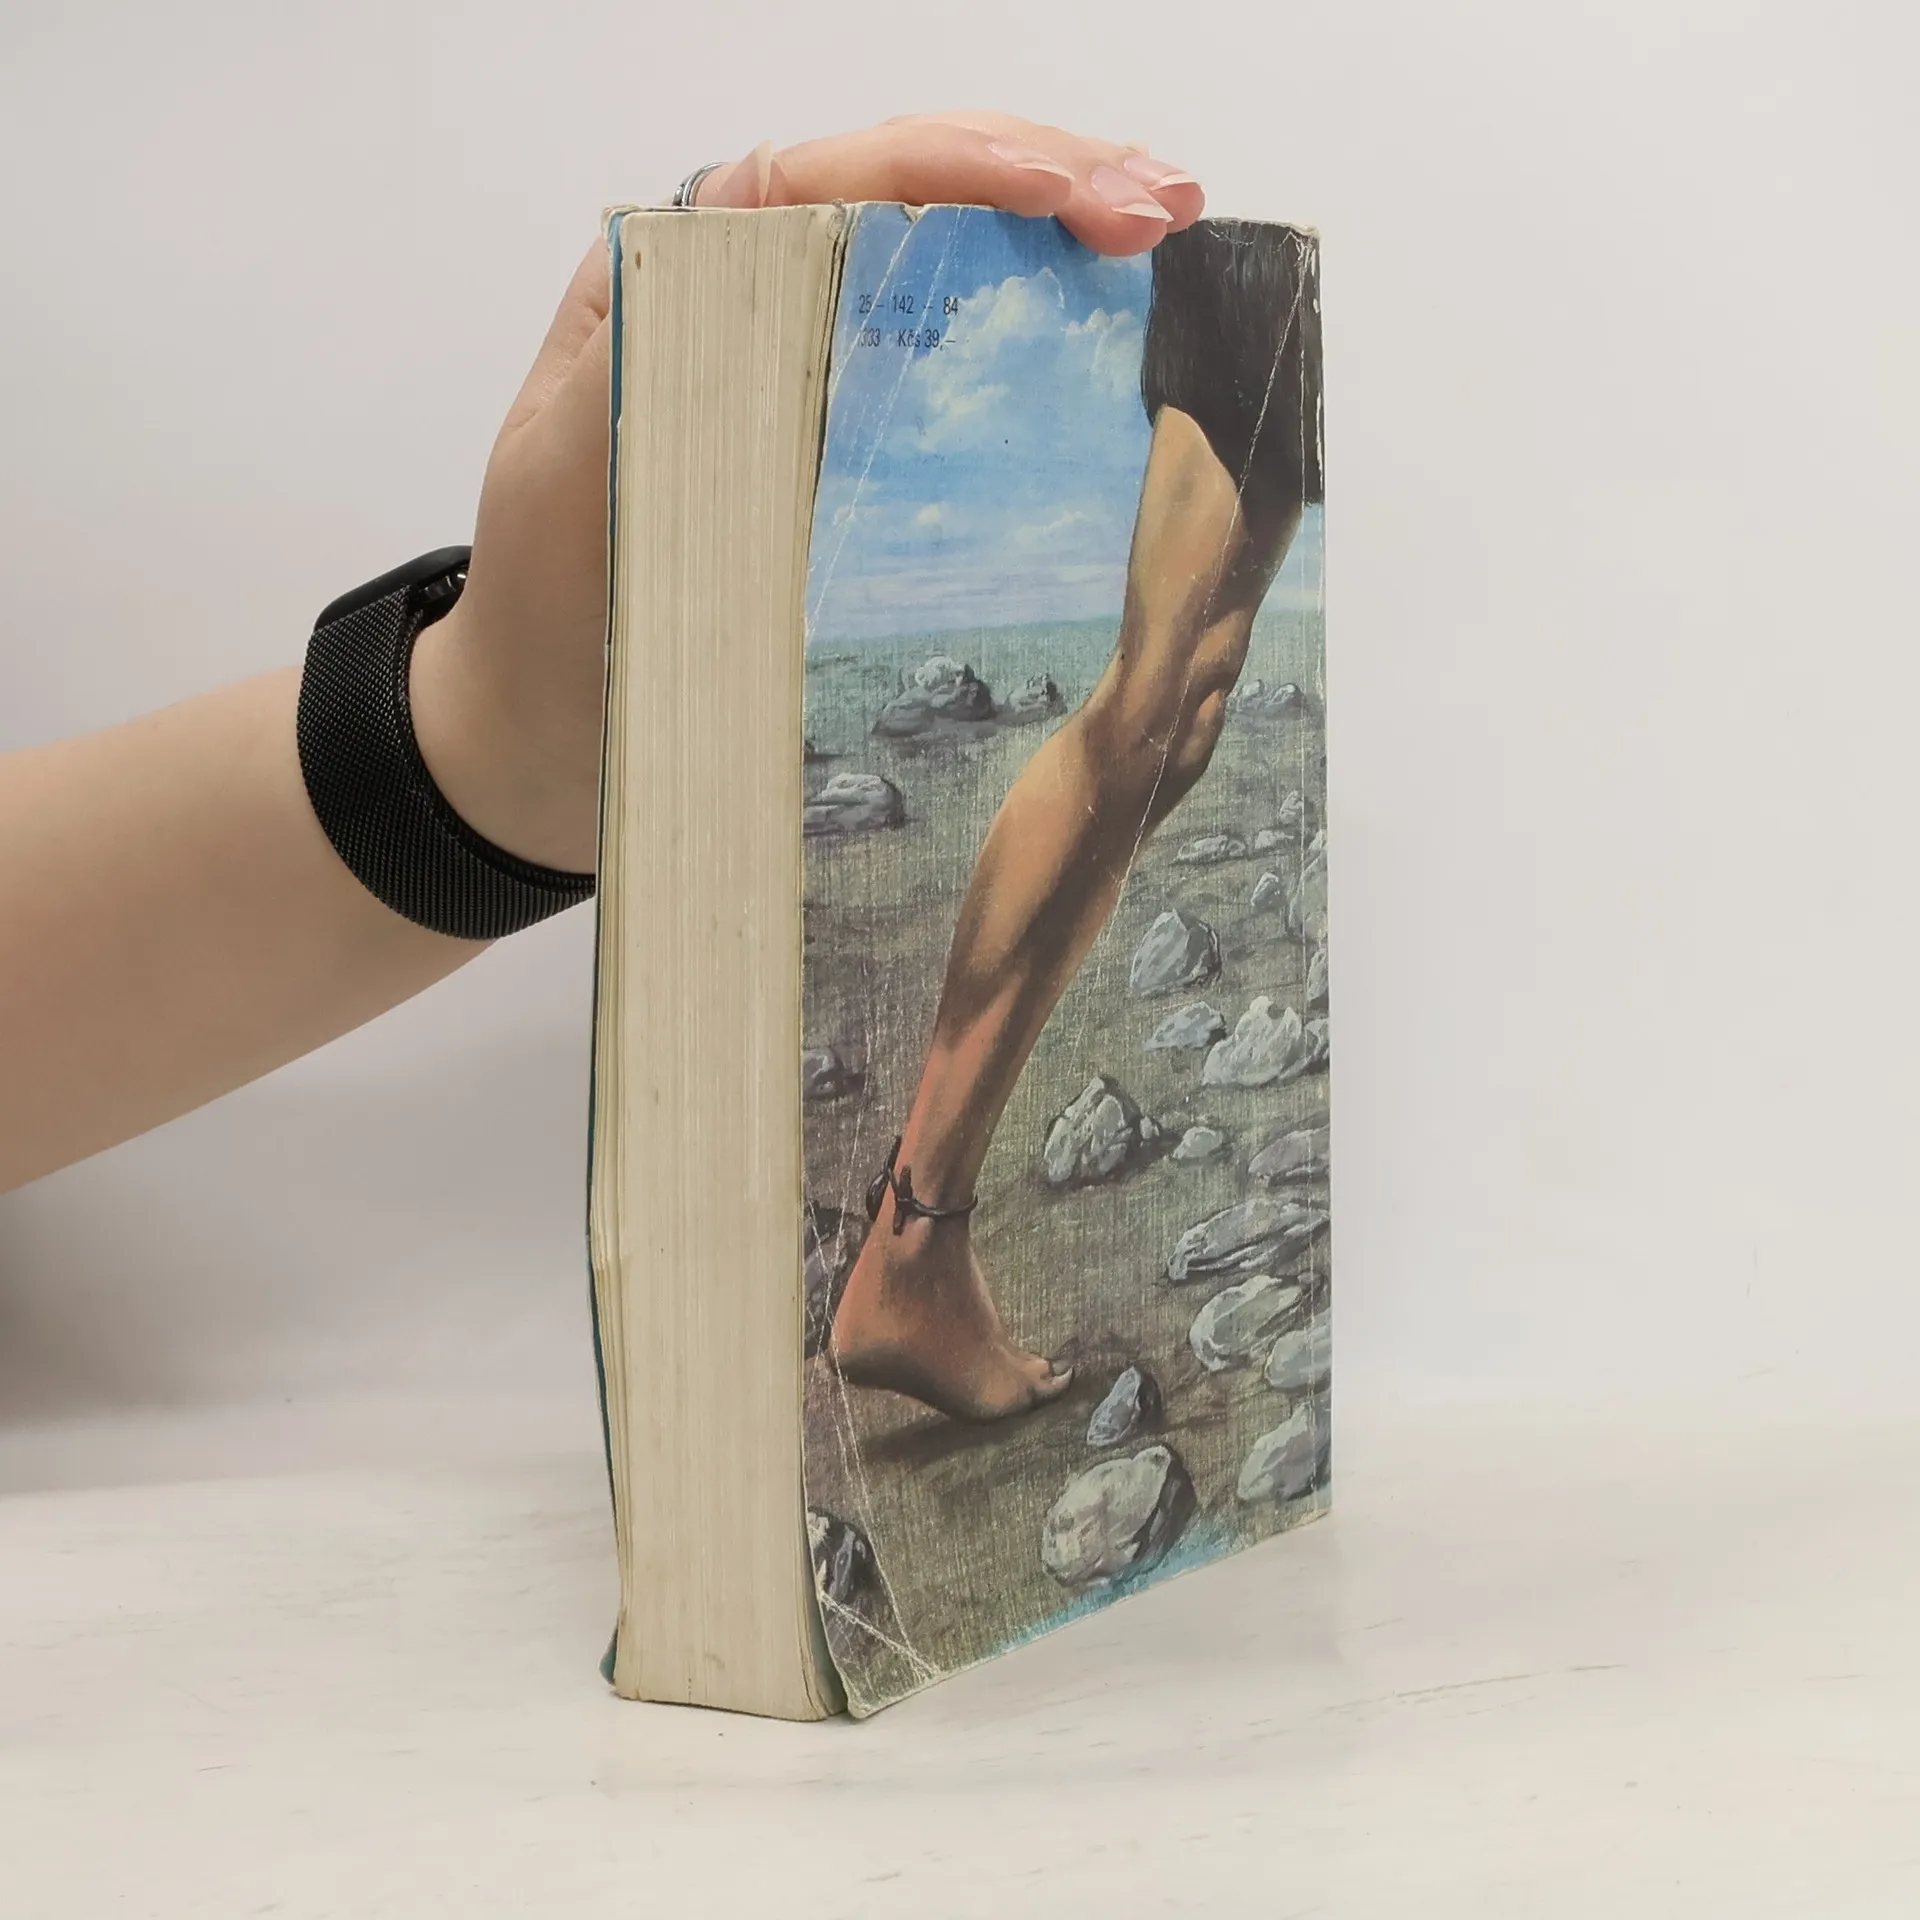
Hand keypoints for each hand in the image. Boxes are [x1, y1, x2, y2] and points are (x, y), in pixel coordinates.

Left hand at [408, 112, 1204, 874]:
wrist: (550, 727)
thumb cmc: (547, 604)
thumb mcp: (565, 474)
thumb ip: (641, 358)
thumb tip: (752, 237)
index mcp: (678, 276)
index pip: (833, 180)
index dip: (957, 168)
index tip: (1064, 195)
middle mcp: (752, 297)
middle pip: (909, 191)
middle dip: (1042, 177)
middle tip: (1159, 204)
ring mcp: (811, 365)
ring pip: (944, 255)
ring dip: (1059, 227)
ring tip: (1166, 222)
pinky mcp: (849, 442)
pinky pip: (949, 357)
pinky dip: (1037, 319)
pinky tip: (1112, 306)